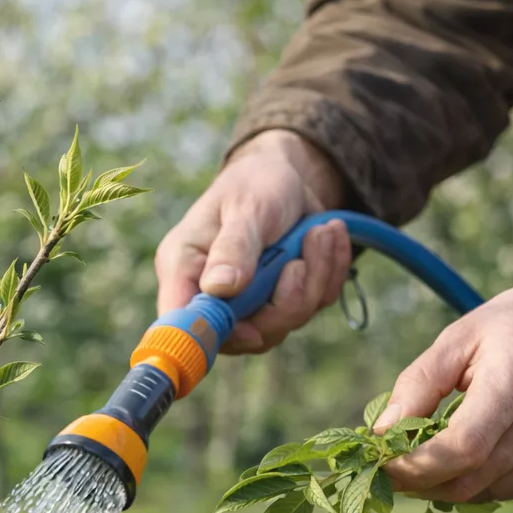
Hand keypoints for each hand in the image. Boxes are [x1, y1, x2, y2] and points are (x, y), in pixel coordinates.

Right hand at [155, 129, 350, 352]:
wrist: (285, 176)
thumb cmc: (253, 185)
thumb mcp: (245, 206)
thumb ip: (233, 247)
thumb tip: (219, 289)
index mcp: (184, 271)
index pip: (182, 322)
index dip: (211, 336)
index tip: (250, 328)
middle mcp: (210, 295)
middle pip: (244, 335)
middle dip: (286, 301)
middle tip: (300, 259)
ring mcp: (248, 305)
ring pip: (285, 324)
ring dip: (315, 278)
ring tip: (321, 233)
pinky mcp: (281, 302)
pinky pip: (313, 306)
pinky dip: (330, 272)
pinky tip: (329, 238)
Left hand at [375, 278, 512, 501]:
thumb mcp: (458, 337)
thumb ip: (417, 385)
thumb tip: (380, 434)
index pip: (462, 449)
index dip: (415, 466)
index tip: (381, 461)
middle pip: (467, 481)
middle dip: (418, 481)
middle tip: (388, 465)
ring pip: (481, 493)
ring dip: (441, 485)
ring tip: (419, 457)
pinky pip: (502, 491)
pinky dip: (471, 482)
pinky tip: (457, 457)